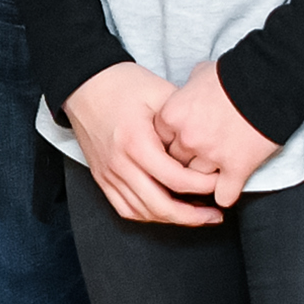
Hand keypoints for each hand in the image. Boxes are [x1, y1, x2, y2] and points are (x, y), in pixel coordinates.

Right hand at [64, 62, 221, 226]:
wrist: (85, 84)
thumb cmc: (119, 84)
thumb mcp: (160, 93)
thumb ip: (184, 119)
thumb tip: (208, 139)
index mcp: (136, 143)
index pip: (176, 180)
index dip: (203, 187)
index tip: (218, 183)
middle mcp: (120, 163)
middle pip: (160, 206)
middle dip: (192, 216)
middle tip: (213, 214)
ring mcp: (108, 173)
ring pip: (142, 212)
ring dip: (171, 219)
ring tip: (194, 215)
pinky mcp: (102, 177)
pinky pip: (124, 208)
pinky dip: (147, 215)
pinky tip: (164, 212)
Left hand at [156, 62, 283, 208]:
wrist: (269, 79)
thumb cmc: (234, 73)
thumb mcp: (201, 73)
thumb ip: (188, 88)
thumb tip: (188, 91)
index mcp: (173, 115)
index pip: (159, 142)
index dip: (170, 142)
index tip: (180, 142)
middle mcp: (187, 138)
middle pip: (175, 163)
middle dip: (185, 161)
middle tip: (197, 158)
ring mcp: (211, 155)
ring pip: (197, 181)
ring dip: (204, 179)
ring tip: (213, 175)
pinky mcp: (237, 167)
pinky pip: (224, 195)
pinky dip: (226, 195)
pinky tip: (227, 191)